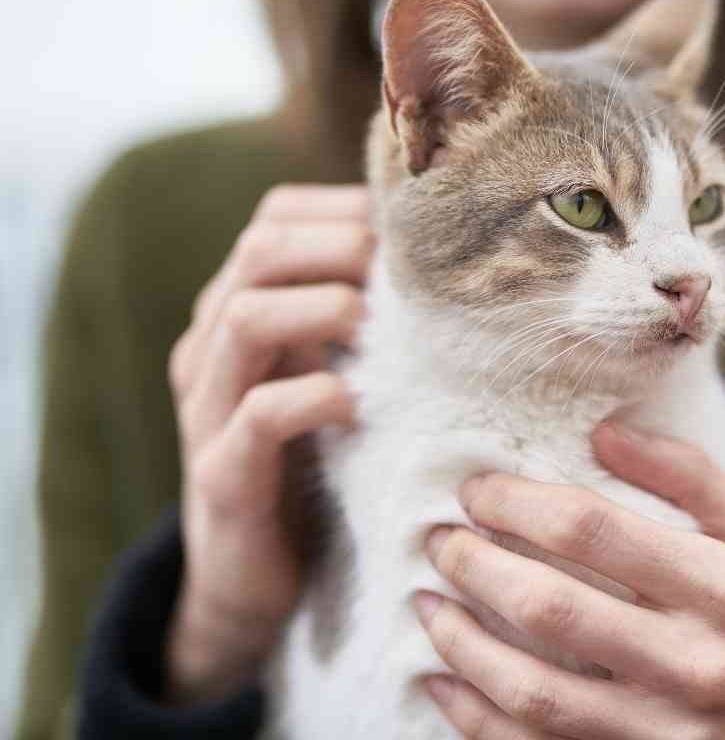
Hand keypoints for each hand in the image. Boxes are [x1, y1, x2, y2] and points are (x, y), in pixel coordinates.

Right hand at [166, 185, 371, 703]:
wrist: (255, 582)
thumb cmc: (311, 465)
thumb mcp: (331, 377)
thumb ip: (360, 324)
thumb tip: (448, 267)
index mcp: (238, 312)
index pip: (274, 220)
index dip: (342, 209)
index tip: (413, 230)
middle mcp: (211, 348)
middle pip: (258, 251)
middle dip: (337, 245)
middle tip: (400, 271)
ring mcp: (207, 409)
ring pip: (244, 317)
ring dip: (322, 308)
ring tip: (374, 325)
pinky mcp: (221, 473)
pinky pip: (257, 414)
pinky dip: (311, 396)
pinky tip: (354, 404)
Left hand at [417, 422, 724, 738]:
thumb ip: (690, 478)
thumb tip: (604, 431)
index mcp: (723, 585)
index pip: (592, 530)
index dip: (517, 503)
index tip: (477, 489)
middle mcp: (692, 660)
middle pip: (550, 606)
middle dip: (474, 564)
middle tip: (439, 539)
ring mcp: (664, 729)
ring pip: (532, 689)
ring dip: (460, 642)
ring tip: (427, 602)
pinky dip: (476, 717)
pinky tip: (443, 680)